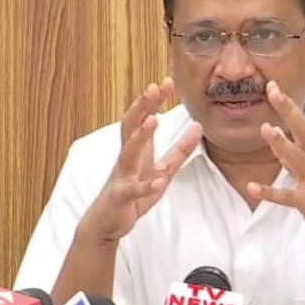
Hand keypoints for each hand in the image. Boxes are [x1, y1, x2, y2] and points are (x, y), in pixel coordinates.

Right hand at [79, 78, 202, 242]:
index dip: (153, 100)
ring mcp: (122, 176)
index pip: (142, 118)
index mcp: (136, 150)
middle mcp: (126, 158)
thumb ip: (179, 150)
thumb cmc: (132, 193)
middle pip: (131, 126)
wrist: (107, 222)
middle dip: (142, 106)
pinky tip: (158, 180)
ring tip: (153, 121)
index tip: (166, 81)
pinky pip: (133, 190)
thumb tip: (198, 127)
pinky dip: (145, 185)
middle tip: (154, 87)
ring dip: (140, 136)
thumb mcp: (161, 170)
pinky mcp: (121, 196)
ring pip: (128, 152)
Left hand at [246, 81, 304, 250]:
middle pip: (303, 131)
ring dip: (282, 144)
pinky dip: (270, 192)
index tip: (273, 85)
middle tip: (273, 91)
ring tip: (265, 129)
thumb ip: (291, 156)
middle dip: (289, 111)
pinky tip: (252, 187)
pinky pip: (287, 197)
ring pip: (298, 159)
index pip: (301, 124)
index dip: (288, 105)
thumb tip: (275, 139)